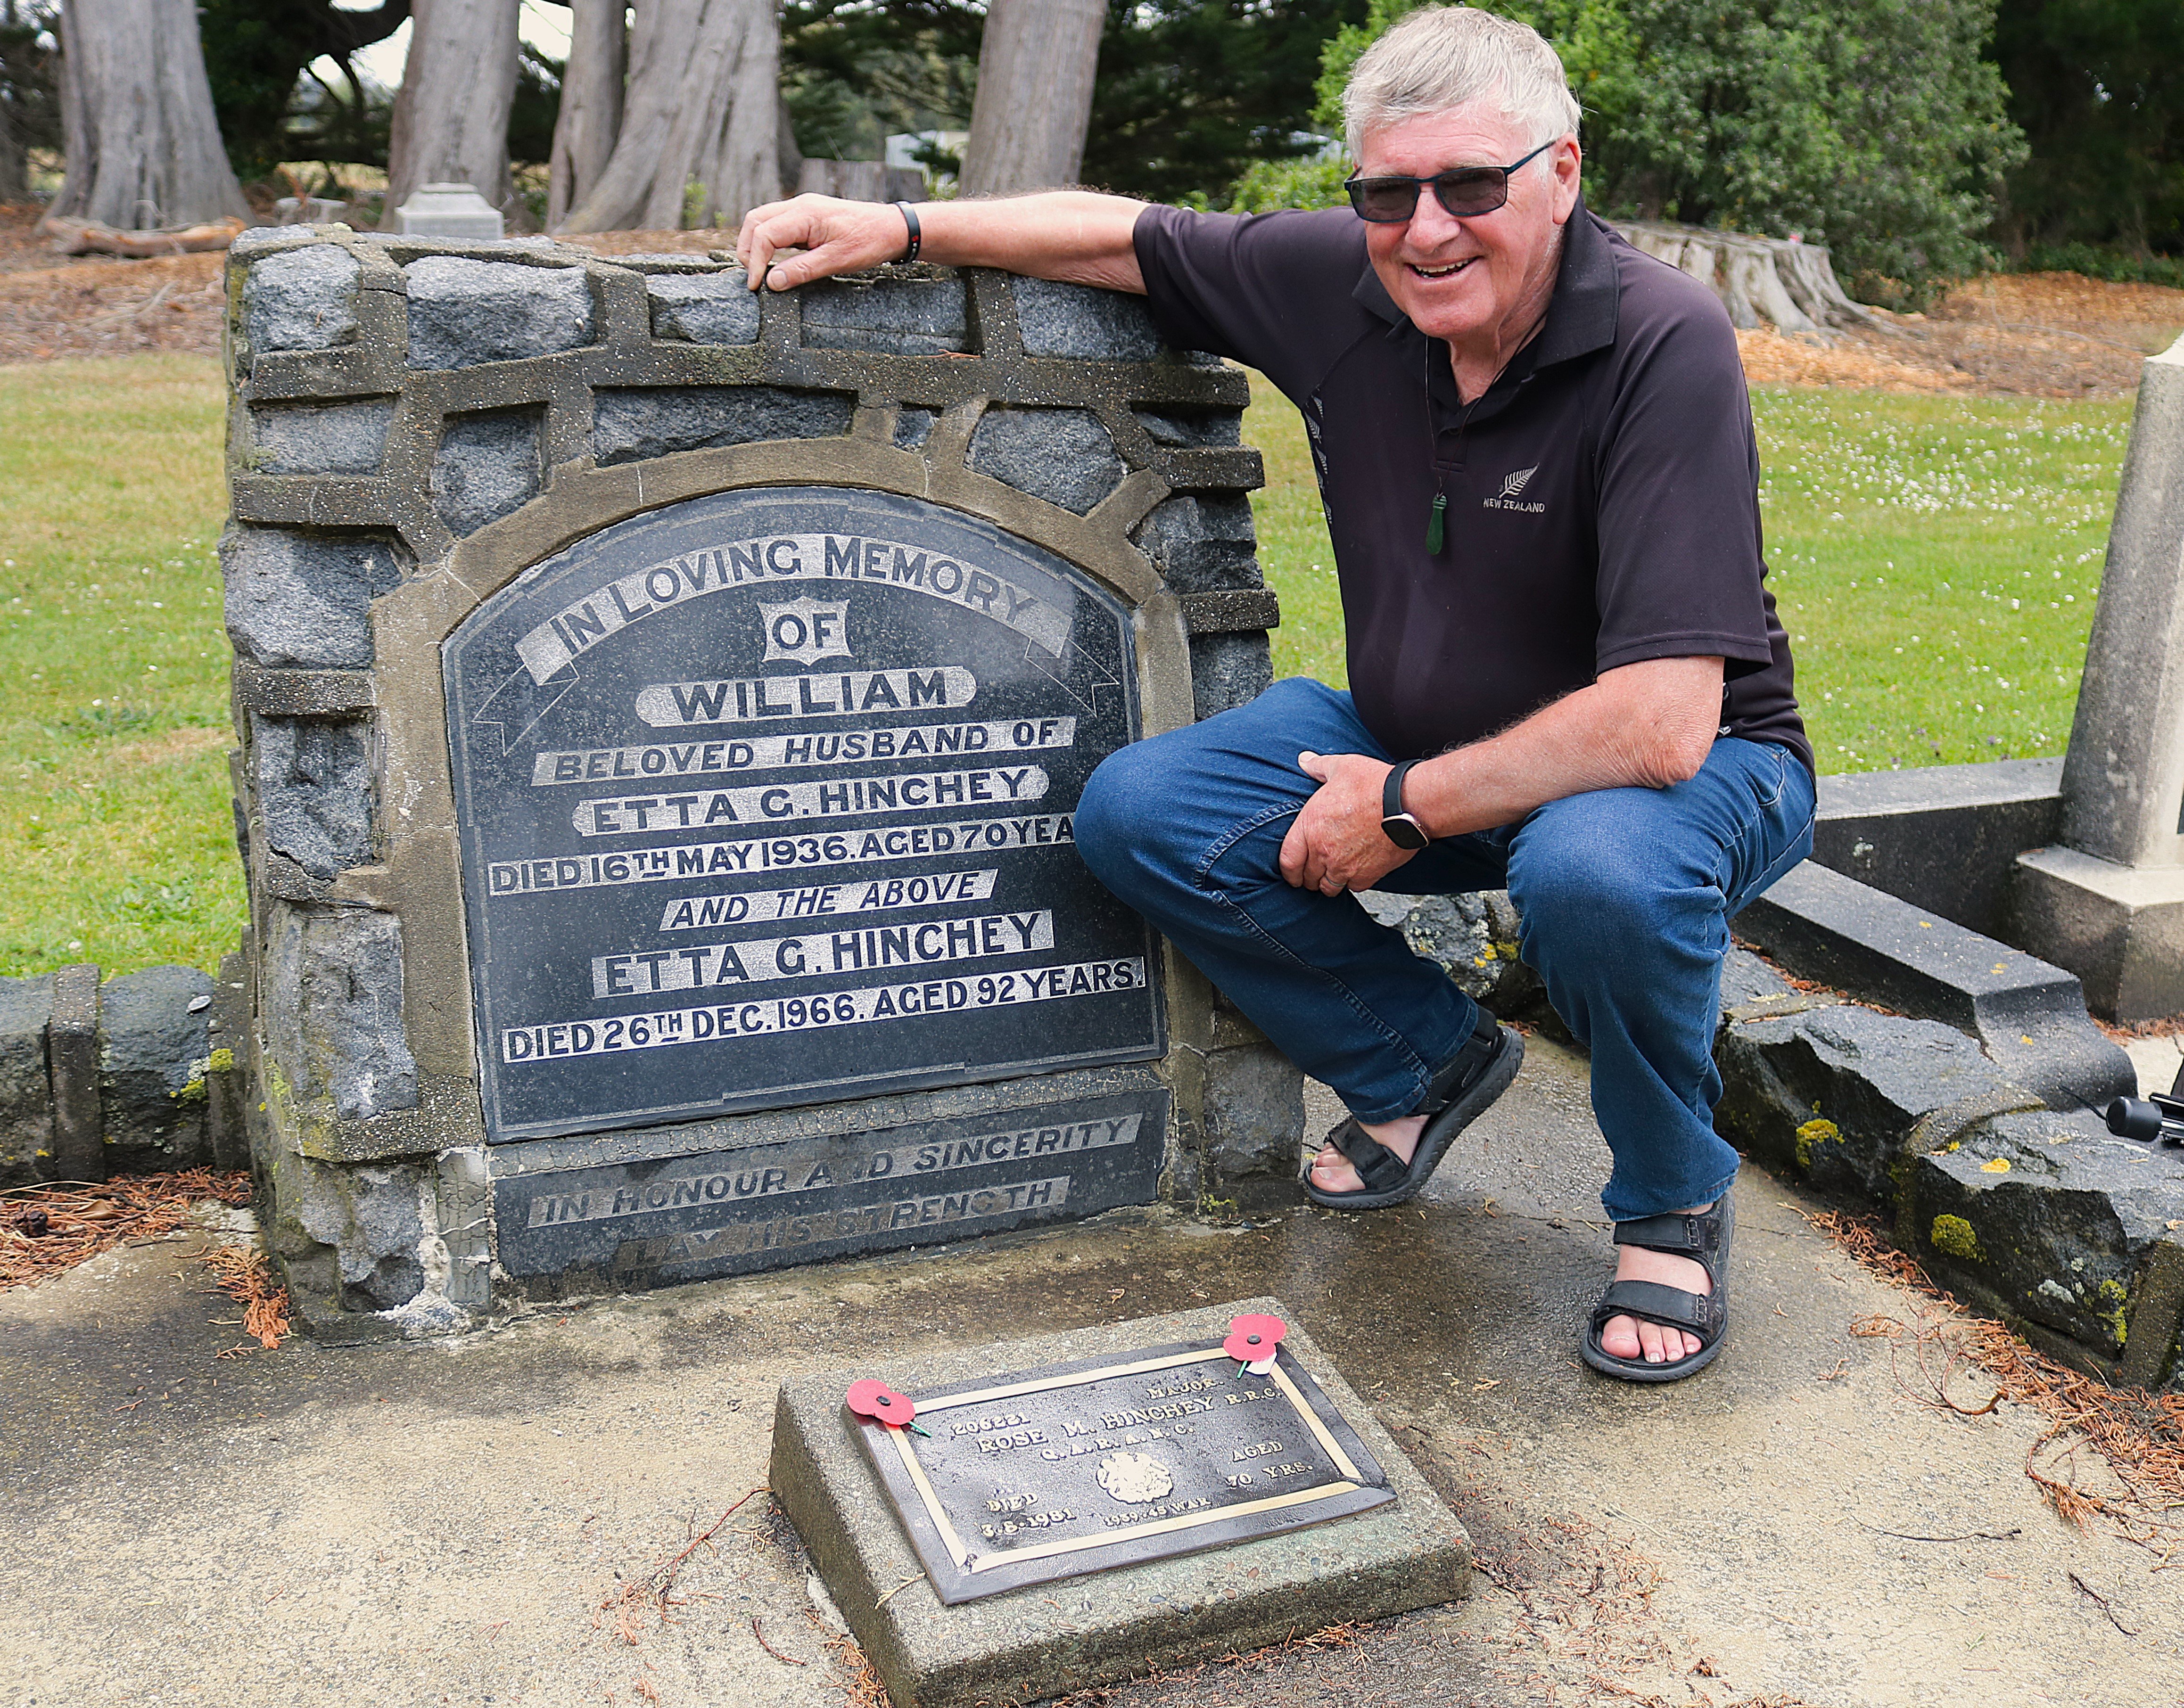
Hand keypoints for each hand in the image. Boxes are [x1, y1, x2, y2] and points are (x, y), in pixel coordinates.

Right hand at [735, 195, 911, 291]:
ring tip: (759, 271)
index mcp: (805, 213)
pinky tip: (774, 261)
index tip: (756, 286)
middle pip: (755, 221)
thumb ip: (802, 270)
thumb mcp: (837, 261)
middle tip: (753, 278)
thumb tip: (773, 283)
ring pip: (763, 221)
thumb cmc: (869, 241)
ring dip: (755, 244)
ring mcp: (802, 209)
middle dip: (747, 249)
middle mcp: (799, 206)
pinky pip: (778, 225)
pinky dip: (769, 242)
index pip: (764, 233)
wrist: (892, 227)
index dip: (754, 261)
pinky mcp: (807, 217)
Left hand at [1278, 751, 1418, 895]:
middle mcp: (1324, 851)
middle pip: (1308, 877)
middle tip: (1312, 875)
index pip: (1288, 860)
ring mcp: (1345, 866)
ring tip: (1332, 876)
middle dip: (1308, 877)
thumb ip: (1318, 766)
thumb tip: (1304, 760)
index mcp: (1310, 826)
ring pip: (1329, 887)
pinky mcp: (1368, 874)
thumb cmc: (1374, 785)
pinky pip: (1354, 887)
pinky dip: (1353, 883)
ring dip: (1328, 883)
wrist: (1407, 803)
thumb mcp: (1341, 767)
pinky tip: (1356, 873)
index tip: (1291, 874)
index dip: (1288, 871)